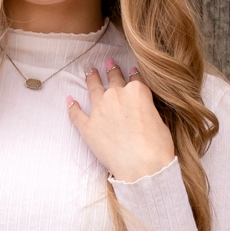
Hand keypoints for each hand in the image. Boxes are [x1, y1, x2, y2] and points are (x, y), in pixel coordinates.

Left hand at [66, 59, 176, 183]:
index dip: (133, 74)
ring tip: (89, 71)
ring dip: (91, 78)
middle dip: (111, 70)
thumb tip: (142, 110)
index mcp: (137, 92)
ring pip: (93, 88)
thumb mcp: (159, 120)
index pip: (135, 78)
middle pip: (113, 79)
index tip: (131, 71)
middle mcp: (116, 96)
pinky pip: (76, 113)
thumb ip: (147, 108)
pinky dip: (72, 106)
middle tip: (108, 62)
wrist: (143, 167)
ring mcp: (100, 110)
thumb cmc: (157, 147)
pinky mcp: (88, 127)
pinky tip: (70, 100)